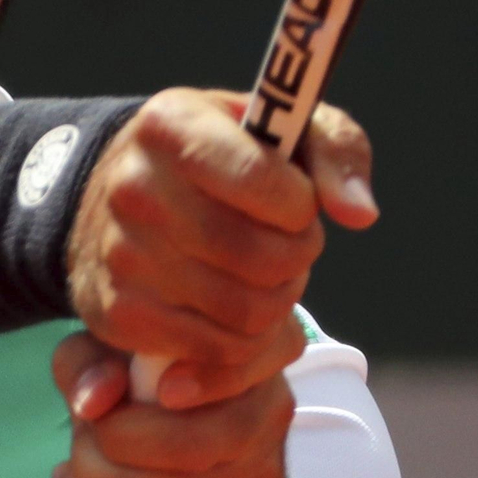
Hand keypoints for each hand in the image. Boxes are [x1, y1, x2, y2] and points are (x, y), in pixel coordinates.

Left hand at [52, 330, 295, 477]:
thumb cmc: (150, 398)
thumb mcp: (113, 361)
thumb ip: (90, 360)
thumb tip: (96, 400)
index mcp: (250, 351)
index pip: (226, 367)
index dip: (180, 385)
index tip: (130, 399)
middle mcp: (271, 407)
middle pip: (183, 444)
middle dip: (104, 444)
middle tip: (81, 435)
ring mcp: (259, 472)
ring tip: (74, 466)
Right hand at [65, 88, 377, 408]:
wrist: (124, 192)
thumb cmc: (225, 157)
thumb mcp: (285, 129)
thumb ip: (338, 152)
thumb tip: (361, 214)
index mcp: (172, 125)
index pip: (262, 180)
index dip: (300, 204)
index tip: (296, 200)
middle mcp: (134, 187)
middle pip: (261, 258)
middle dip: (297, 257)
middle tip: (288, 244)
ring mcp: (119, 255)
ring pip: (246, 313)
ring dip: (277, 301)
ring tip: (264, 273)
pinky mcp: (117, 315)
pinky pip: (216, 352)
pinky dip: (245, 341)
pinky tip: (237, 307)